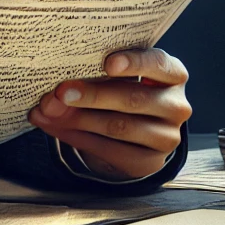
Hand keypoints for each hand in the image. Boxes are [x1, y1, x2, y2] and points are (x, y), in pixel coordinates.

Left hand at [28, 48, 191, 180]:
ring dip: (78, 119)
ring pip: (119, 126)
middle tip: (60, 92)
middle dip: (92, 95)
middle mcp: (176, 105)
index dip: (134, 63)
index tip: (108, 63)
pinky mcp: (149, 161)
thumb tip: (52, 97)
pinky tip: (56, 127)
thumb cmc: (120, 86)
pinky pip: (110, 150)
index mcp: (171, 74)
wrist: (131, 128)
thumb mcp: (113, 75)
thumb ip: (89, 76)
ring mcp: (166, 136)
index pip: (159, 64)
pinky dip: (77, 137)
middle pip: (133, 99)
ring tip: (49, 111)